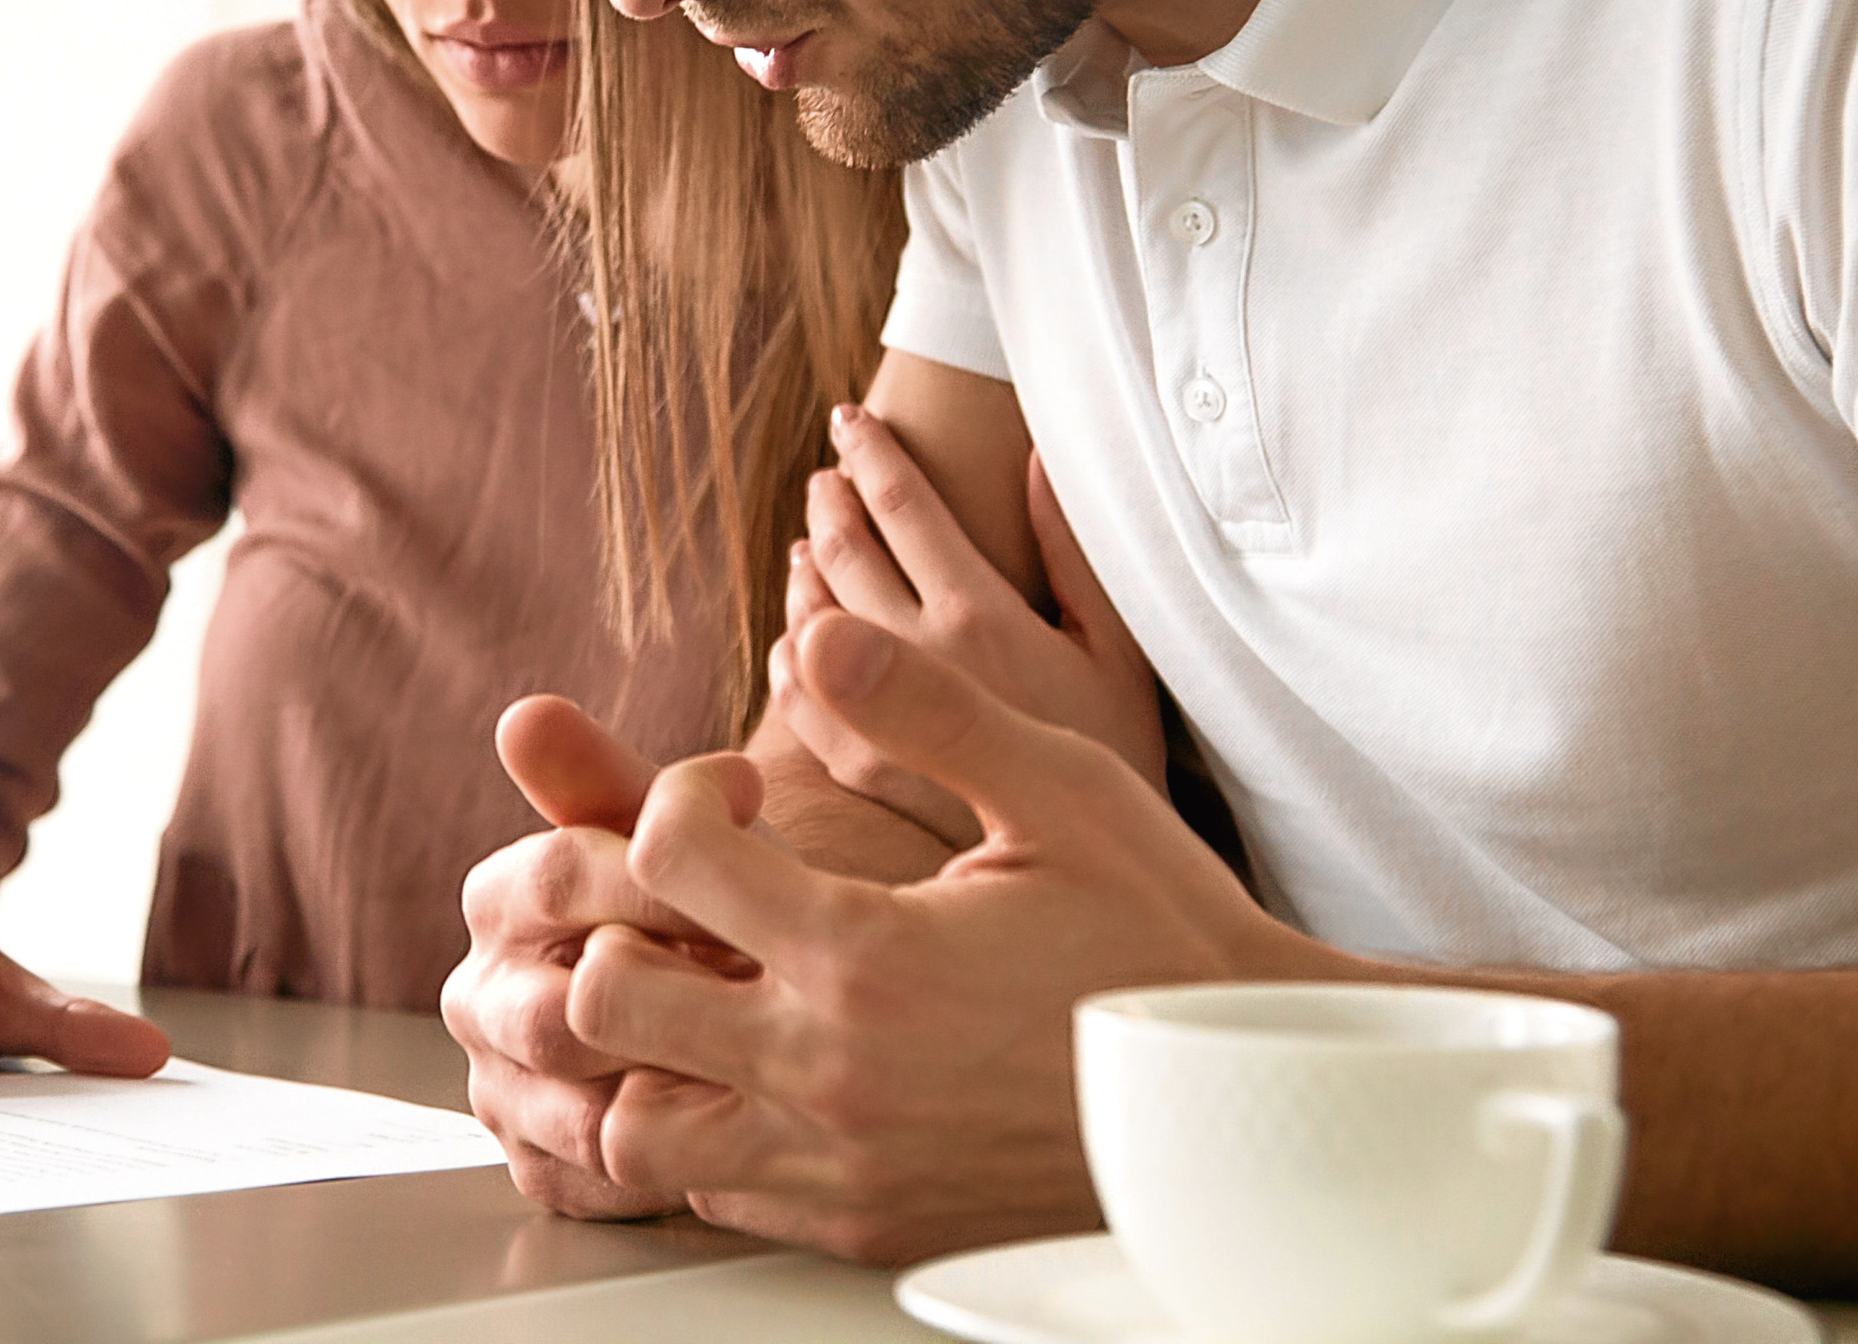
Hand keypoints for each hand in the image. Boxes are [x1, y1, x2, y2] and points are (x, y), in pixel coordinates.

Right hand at [440, 695, 714, 1220]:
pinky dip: (668, 1154)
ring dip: (675, 1082)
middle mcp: (482, 995)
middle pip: (557, 1006)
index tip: (758, 853)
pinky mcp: (539, 1167)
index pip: (558, 876)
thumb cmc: (724, 909)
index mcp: (502, 897)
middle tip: (767, 983)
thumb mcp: (685, 836)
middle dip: (675, 999)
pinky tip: (736, 1121)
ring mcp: (504, 1089)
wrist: (763, 1004)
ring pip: (576, 1102)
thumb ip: (612, 778)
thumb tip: (524, 715)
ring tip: (761, 1055)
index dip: (665, 871)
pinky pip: (593, 1177)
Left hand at [572, 610, 1350, 1262]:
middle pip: (608, 999)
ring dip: (644, 1047)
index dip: (680, 797)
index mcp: (867, 955)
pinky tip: (764, 1063)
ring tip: (711, 985)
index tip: (736, 799)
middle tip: (690, 897)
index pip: (668, 856)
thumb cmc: (1157, 931)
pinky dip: (705, 1126)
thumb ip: (926, 710)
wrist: (1250, 1093)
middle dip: (621, 923)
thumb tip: (818, 633)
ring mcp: (840, 1166)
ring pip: (634, 1126)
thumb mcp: (1060, 789)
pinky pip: (711, 1193)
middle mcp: (832, 1074)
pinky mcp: (862, 1225)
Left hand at [780, 406, 1169, 846]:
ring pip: (808, 620)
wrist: (1103, 891)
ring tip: (811, 541)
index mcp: (981, 618)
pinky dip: (790, 654)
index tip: (849, 420)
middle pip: (844, 553)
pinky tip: (797, 637)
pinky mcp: (861, 778)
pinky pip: (797, 700)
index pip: (903, 508)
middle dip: (831, 501)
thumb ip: (1071, 553)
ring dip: (806, 569)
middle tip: (827, 478)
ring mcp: (878, 724)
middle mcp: (917, 664)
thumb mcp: (1117, 652)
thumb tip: (1035, 461)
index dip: (871, 453)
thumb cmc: (1127, 762)